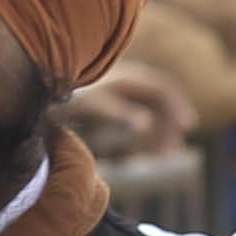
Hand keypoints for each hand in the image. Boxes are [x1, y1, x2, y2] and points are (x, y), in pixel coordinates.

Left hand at [64, 65, 196, 159]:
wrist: (47, 90)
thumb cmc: (73, 97)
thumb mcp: (96, 105)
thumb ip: (122, 112)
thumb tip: (147, 125)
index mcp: (131, 78)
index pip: (164, 90)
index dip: (178, 106)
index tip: (188, 126)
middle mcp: (131, 80)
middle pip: (162, 102)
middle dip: (171, 125)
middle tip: (174, 151)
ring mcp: (125, 90)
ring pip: (152, 111)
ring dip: (160, 132)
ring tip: (161, 158)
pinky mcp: (116, 102)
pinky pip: (140, 117)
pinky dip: (146, 135)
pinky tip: (144, 154)